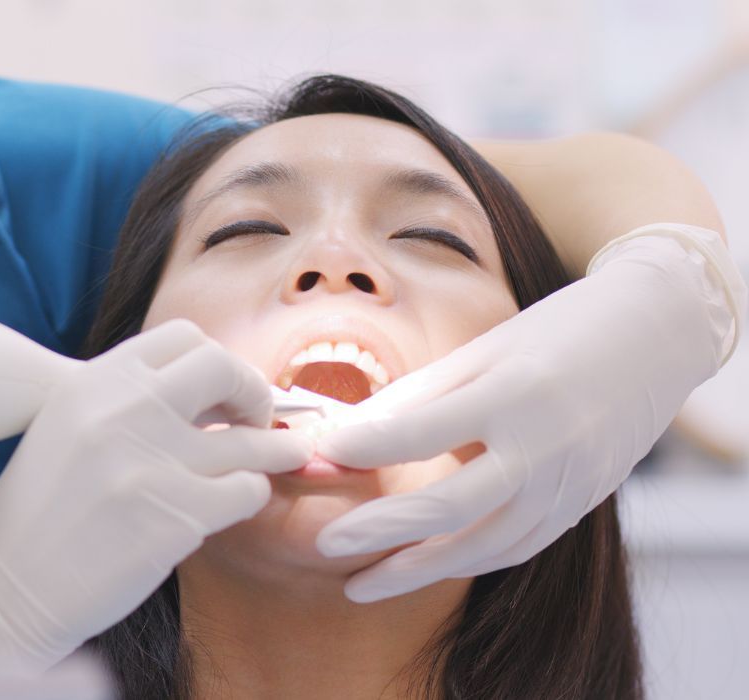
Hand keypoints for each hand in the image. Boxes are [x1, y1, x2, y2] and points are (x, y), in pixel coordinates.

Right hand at [0, 319, 311, 667]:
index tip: (225, 389)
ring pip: (250, 440)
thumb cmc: (40, 510)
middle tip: (260, 416)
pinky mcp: (178, 516)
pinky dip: (252, 494)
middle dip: (254, 389)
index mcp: (95, 381)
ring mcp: (154, 462)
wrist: (4, 590)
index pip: (183, 337)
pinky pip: (247, 490)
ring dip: (277, 448)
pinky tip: (239, 501)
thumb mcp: (70, 427)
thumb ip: (130, 401)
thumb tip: (213, 396)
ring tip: (290, 453)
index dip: (216, 361)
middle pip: (223, 368)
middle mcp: (125, 410)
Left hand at [315, 224, 745, 602]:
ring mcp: (567, 485)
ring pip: (482, 546)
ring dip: (417, 569)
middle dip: (381, 529)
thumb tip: (350, 432)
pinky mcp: (579, 506)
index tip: (323, 452)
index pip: (423, 430)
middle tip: (327, 544)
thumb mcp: (483, 351)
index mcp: (513, 393)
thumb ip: (418, 396)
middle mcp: (544, 447)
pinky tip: (423, 565)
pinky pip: (514, 547)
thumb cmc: (555, 333)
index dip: (367, 445)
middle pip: (449, 505)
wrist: (651, 339)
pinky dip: (464, 560)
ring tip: (362, 582)